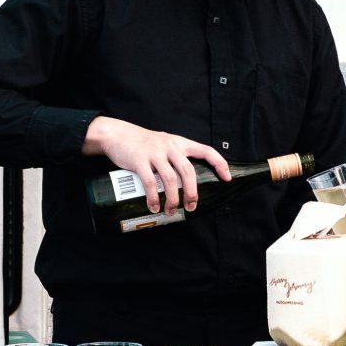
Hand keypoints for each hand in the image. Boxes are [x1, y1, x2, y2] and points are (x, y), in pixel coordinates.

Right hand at [84, 117, 231, 213]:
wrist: (118, 134)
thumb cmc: (144, 143)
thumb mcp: (165, 143)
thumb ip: (177, 157)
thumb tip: (188, 182)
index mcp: (180, 143)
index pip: (206, 150)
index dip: (219, 163)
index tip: (227, 178)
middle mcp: (170, 146)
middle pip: (188, 171)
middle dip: (192, 193)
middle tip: (191, 207)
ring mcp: (154, 153)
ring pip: (170, 180)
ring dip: (172, 199)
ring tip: (170, 210)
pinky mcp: (139, 160)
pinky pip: (149, 182)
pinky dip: (153, 197)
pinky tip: (154, 206)